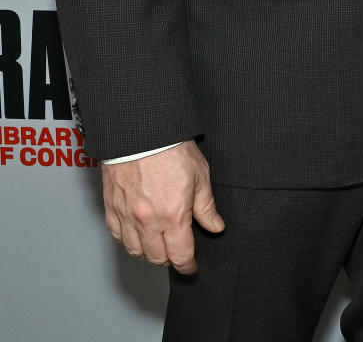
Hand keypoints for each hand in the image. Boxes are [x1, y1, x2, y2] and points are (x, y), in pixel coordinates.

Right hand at [102, 140, 224, 272]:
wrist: (141, 132)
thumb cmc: (171, 148)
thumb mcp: (200, 175)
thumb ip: (206, 207)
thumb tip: (216, 226)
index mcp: (173, 216)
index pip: (181, 255)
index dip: (188, 265)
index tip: (191, 266)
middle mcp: (148, 221)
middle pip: (157, 258)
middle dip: (170, 259)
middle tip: (177, 252)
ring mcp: (127, 217)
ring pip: (135, 251)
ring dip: (148, 253)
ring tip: (158, 244)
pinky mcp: (111, 208)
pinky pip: (118, 236)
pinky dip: (128, 241)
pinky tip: (137, 234)